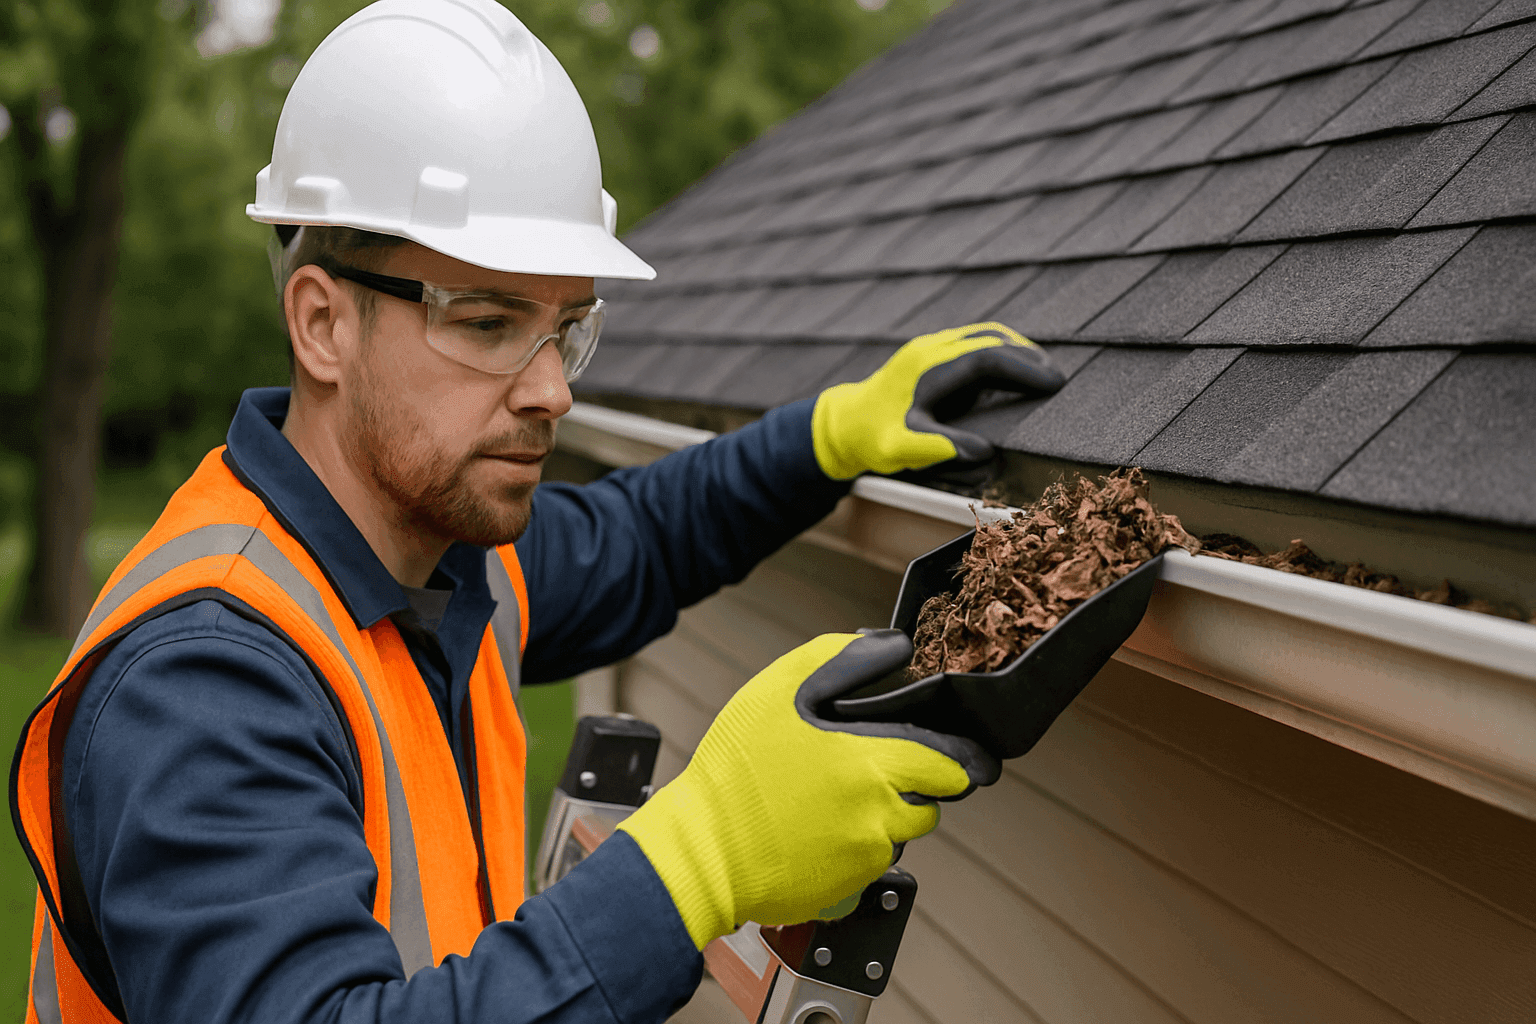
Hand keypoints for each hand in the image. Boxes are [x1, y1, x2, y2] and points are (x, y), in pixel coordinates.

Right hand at [617, 630, 997, 948]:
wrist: (703, 850)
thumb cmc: (737, 769)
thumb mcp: (781, 690)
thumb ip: (844, 658)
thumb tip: (894, 646)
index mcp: (874, 765)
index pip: (952, 764)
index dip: (958, 756)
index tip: (953, 752)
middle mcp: (882, 817)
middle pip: (933, 801)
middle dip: (918, 783)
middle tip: (877, 768)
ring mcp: (868, 859)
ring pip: (902, 831)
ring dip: (886, 813)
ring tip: (835, 796)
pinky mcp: (850, 888)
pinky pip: (872, 861)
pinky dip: (857, 844)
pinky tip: (817, 826)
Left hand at [811, 322, 1063, 479]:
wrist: (844, 423)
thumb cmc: (871, 439)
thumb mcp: (899, 450)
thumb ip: (939, 449)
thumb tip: (986, 452)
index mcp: (927, 369)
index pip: (987, 358)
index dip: (1024, 369)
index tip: (1054, 383)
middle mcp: (930, 350)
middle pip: (990, 339)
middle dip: (1027, 357)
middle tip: (1058, 379)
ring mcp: (930, 349)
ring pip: (983, 336)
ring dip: (1015, 351)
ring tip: (1042, 374)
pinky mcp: (932, 355)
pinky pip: (973, 344)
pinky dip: (999, 354)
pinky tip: (1014, 373)